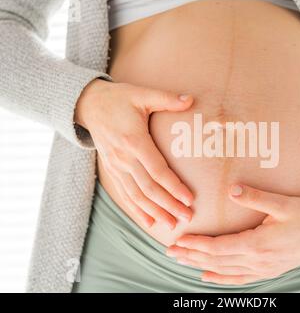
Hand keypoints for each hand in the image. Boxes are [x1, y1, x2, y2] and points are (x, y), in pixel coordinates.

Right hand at [75, 79, 194, 229]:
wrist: (89, 105)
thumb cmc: (119, 99)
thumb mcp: (142, 94)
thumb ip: (166, 99)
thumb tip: (191, 99)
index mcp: (134, 141)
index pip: (157, 170)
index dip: (173, 186)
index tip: (189, 199)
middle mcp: (123, 159)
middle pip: (149, 189)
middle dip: (169, 205)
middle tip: (187, 217)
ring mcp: (116, 167)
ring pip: (136, 196)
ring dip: (155, 212)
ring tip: (172, 224)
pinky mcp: (112, 171)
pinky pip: (125, 195)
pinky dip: (137, 210)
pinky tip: (149, 222)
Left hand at [166, 184, 299, 284]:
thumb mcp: (285, 203)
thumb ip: (258, 197)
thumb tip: (233, 190)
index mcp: (259, 244)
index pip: (219, 247)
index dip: (197, 245)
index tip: (179, 240)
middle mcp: (258, 261)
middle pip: (217, 261)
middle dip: (191, 256)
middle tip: (170, 251)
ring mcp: (263, 269)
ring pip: (225, 271)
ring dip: (201, 266)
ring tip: (182, 261)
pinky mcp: (269, 271)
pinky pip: (240, 279)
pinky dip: (221, 279)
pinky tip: (208, 277)